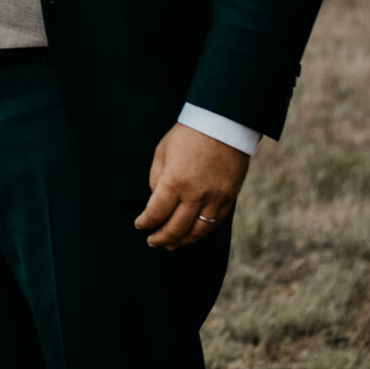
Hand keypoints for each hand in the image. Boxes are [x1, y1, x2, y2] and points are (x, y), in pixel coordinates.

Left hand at [134, 122, 249, 249]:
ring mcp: (215, 198)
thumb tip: (156, 200)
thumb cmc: (188, 134)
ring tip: (171, 245)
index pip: (156, 213)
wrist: (224, 123)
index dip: (146, 222)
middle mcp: (196, 194)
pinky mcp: (229, 198)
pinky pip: (215, 223)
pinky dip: (201, 232)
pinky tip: (191, 234)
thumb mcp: (162, 152)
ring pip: (198, 231)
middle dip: (161, 238)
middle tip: (152, 242)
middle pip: (176, 228)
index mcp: (175, 181)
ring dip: (182, 241)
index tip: (140, 225)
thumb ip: (157, 179)